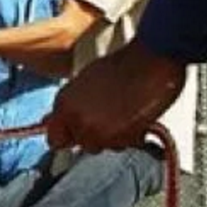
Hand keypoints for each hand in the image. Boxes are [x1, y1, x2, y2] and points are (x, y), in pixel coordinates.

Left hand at [45, 38, 186, 151]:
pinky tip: (134, 118)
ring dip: (112, 137)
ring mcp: (95, 130)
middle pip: (81, 144)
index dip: (69, 136)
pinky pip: (121, 145)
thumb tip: (58, 118)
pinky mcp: (118, 137)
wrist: (152, 60)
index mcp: (63, 103)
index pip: (55, 138)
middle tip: (109, 117)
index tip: (77, 134)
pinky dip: (129, 137)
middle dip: (94, 135)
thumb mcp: (86, 81)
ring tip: (123, 115)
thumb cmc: (124, 64)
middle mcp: (75, 119)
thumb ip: (72, 105)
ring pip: (102, 147)